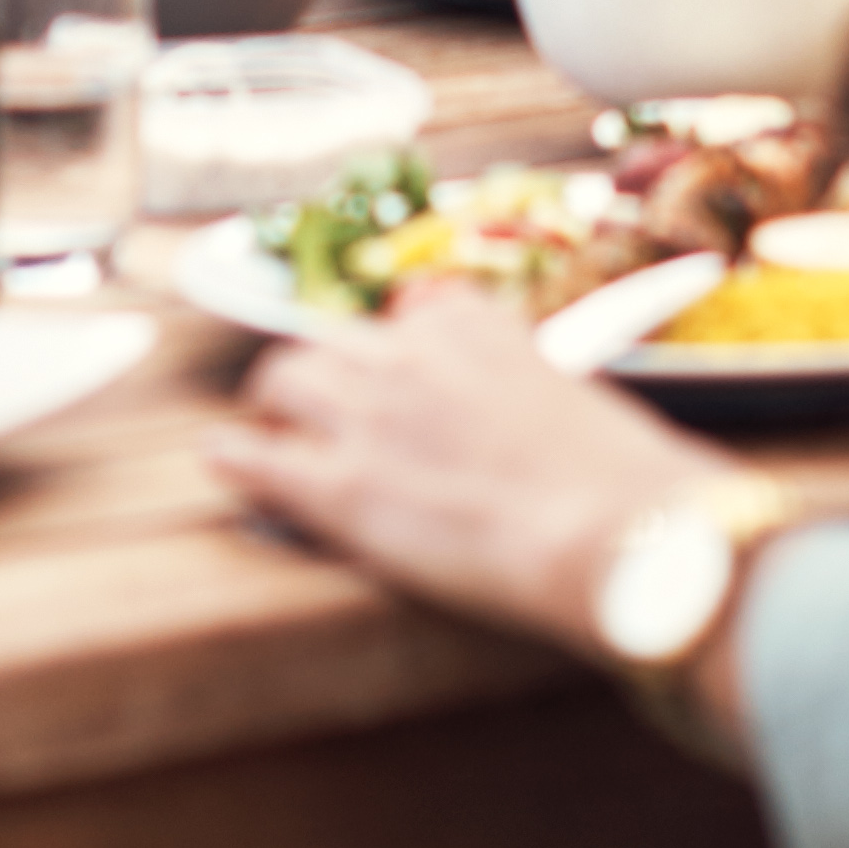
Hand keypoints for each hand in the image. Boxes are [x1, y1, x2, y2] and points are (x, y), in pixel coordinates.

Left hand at [210, 283, 767, 661]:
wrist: (618, 535)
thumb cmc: (626, 485)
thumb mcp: (583, 407)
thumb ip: (537, 398)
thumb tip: (550, 428)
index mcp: (476, 324)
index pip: (414, 311)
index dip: (400, 348)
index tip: (401, 372)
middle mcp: (410, 351)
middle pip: (332, 340)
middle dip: (322, 372)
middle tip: (320, 407)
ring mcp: (367, 415)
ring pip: (282, 379)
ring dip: (275, 405)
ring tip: (269, 430)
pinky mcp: (338, 487)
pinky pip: (257, 458)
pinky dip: (234, 458)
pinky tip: (222, 462)